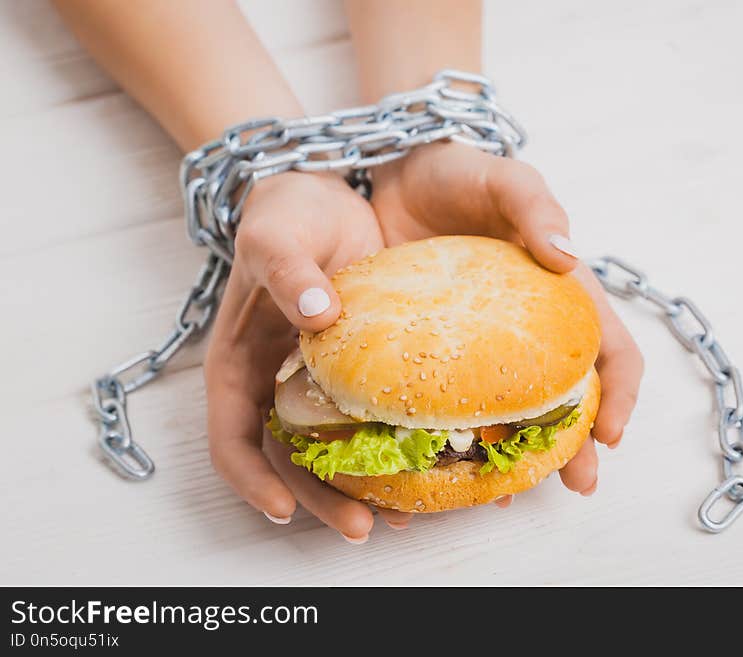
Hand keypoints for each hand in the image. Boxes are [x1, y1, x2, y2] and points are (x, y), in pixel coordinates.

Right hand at [204, 172, 410, 540]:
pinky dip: (391, 444)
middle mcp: (277, 384)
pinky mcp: (360, 371)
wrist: (329, 194)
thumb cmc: (285, 214)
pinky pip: (371, 417)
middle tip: (363, 527)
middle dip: (319, 500)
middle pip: (288, 461)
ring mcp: (319, 382)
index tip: (282, 510)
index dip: (251, 481)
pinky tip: (428, 459)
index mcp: (240, 366)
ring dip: (360, 486)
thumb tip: (318, 314)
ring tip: (405, 514)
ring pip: (332, 451)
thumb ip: (289, 271)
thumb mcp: (275, 235)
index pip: (231, 439)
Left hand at [370, 142, 643, 497]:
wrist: (395, 171)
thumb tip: (570, 258)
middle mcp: (528, 328)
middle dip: (580, 443)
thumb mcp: (505, 179)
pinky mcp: (434, 348)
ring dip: (522, 451)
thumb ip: (537, 207)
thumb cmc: (461, 172)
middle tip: (577, 485)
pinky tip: (447, 461)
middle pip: (569, 395)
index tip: (613, 436)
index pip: (610, 349)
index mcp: (561, 293)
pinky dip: (459, 434)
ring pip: (513, 409)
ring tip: (509, 489)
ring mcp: (481, 343)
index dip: (621, 393)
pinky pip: (453, 399)